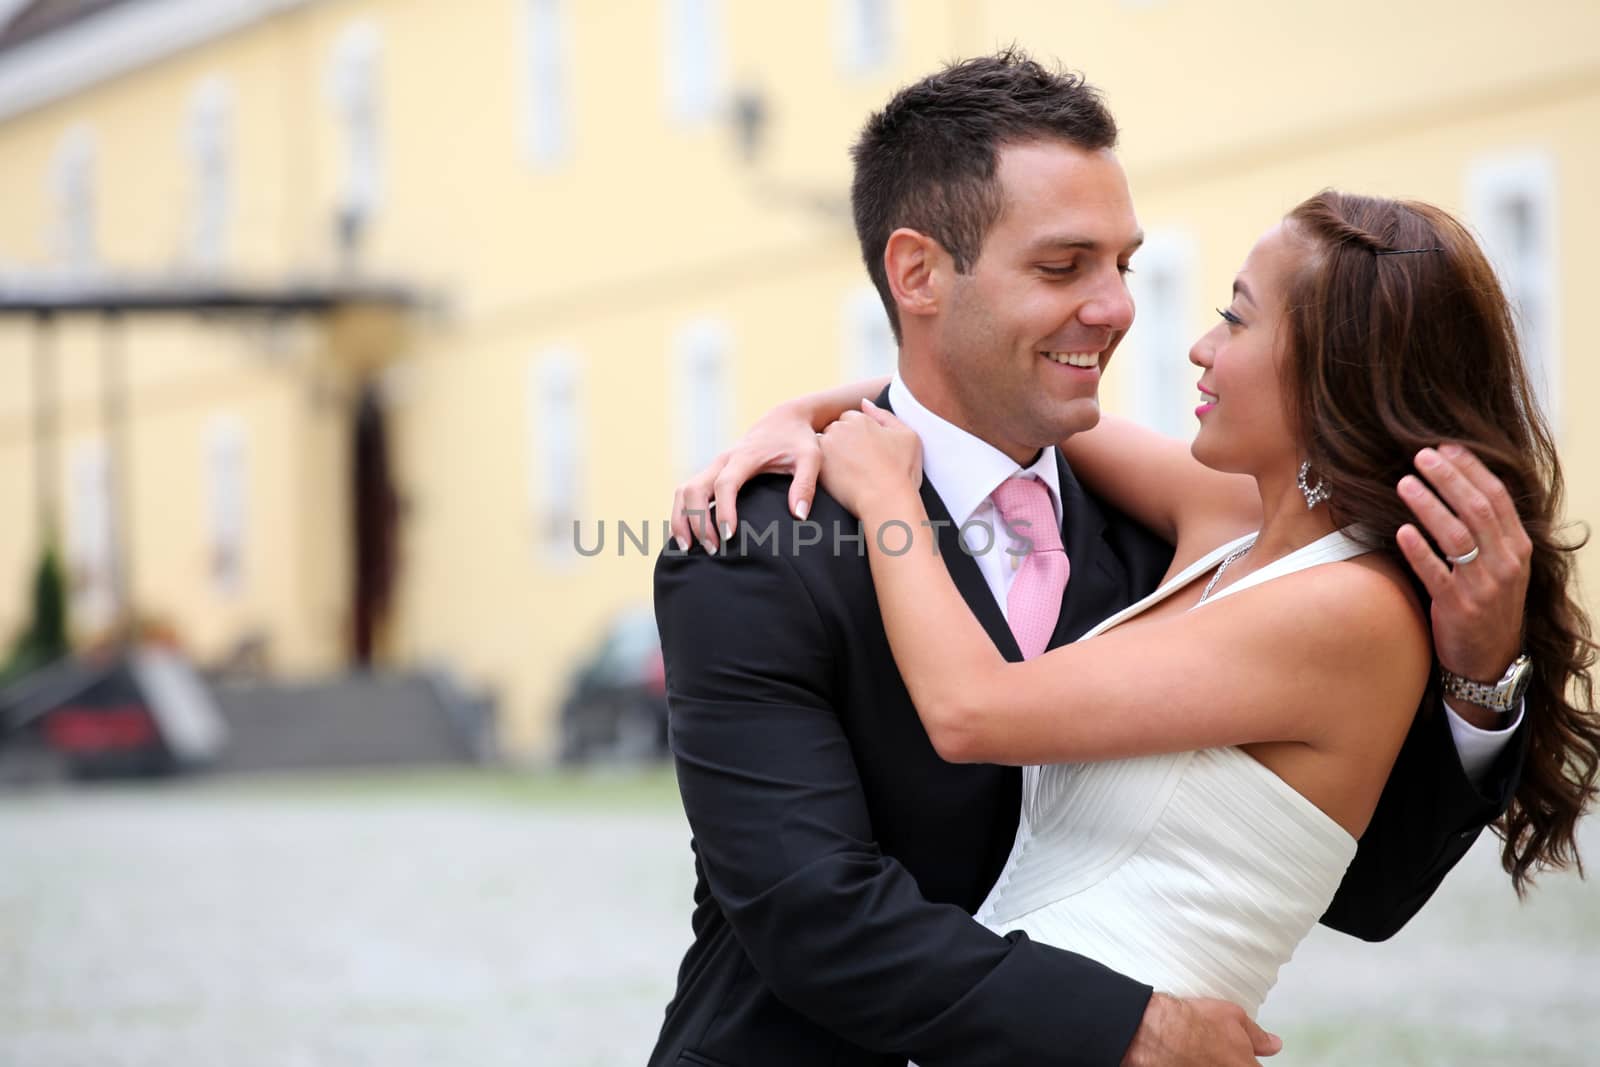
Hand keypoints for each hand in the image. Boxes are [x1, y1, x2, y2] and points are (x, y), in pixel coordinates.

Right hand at [670, 402, 821, 553]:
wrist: (783, 420)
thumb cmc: (798, 441)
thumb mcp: (810, 458)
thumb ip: (805, 485)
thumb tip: (798, 515)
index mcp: (745, 456)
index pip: (725, 484)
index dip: (723, 510)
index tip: (728, 536)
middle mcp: (722, 460)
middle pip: (694, 489)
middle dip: (697, 521)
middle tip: (713, 550)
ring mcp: (713, 467)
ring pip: (683, 491)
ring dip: (681, 520)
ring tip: (688, 549)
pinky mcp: (711, 474)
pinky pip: (687, 494)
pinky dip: (682, 515)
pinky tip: (688, 538)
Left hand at [816, 400, 922, 519]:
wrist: (887, 500)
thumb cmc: (902, 470)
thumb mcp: (908, 436)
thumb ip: (885, 415)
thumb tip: (864, 403)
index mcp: (860, 418)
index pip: (850, 419)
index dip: (859, 435)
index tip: (866, 450)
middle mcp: (839, 428)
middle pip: (835, 430)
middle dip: (843, 442)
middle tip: (858, 463)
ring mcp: (826, 448)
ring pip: (824, 446)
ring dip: (832, 454)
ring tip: (849, 473)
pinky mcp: (817, 467)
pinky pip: (816, 464)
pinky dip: (826, 470)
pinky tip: (841, 481)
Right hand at [1122, 993, 1280, 1066]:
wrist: (1159, 1031)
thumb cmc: (1194, 1023)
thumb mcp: (1234, 1016)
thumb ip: (1258, 1035)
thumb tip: (1273, 1044)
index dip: (1249, 1060)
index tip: (1243, 1056)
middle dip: (1231, 1061)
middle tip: (1218, 1051)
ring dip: (1211, 1062)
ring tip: (1200, 1053)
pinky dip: (1194, 1063)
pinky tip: (1189, 1057)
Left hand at [1395, 444, 1532, 716]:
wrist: (1489, 659)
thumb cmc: (1487, 603)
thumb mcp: (1500, 565)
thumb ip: (1487, 530)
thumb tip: (1457, 483)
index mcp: (1517, 547)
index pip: (1497, 497)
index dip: (1471, 469)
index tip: (1446, 446)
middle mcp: (1505, 563)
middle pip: (1477, 510)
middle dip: (1449, 478)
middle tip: (1421, 455)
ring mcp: (1482, 586)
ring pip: (1457, 537)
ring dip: (1430, 506)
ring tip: (1405, 482)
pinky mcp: (1457, 607)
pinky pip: (1436, 574)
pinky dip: (1419, 550)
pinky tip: (1402, 530)